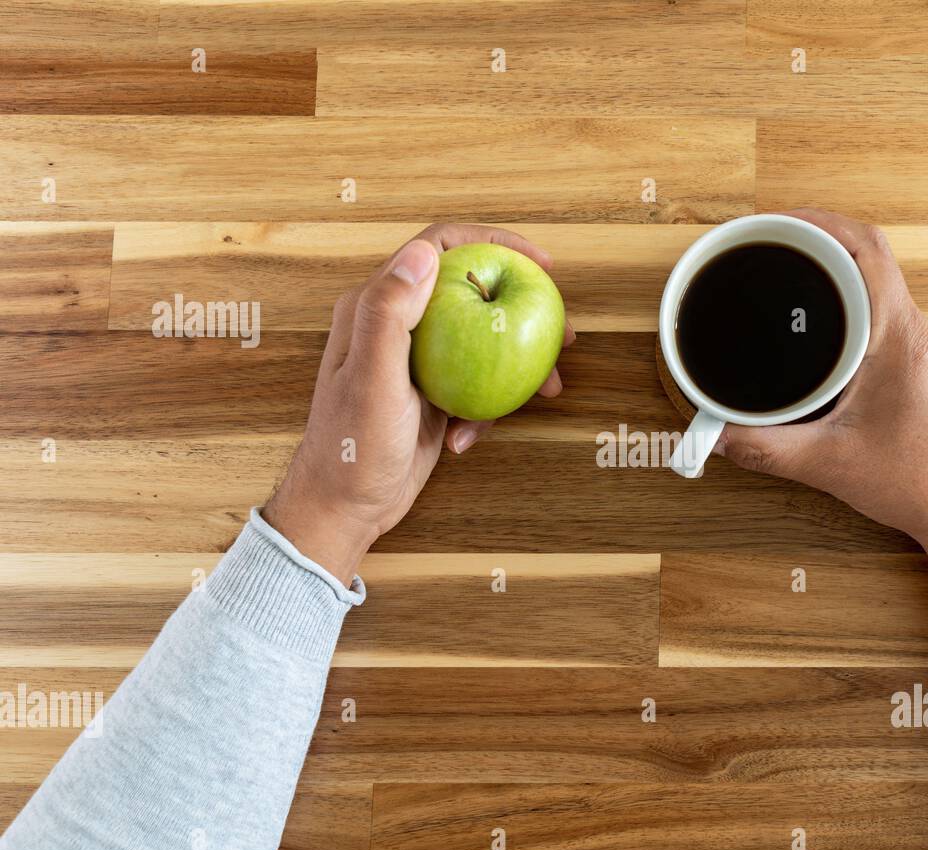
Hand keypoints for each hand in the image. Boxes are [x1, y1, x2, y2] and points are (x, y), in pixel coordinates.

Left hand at [263, 223, 574, 582]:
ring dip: (518, 365)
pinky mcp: (431, 394)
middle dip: (523, 307)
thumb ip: (389, 312)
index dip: (494, 242)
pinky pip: (477, 386)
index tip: (542, 264)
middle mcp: (397, 324)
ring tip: (549, 389)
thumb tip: (424, 254)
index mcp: (375, 305)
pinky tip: (468, 437)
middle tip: (564, 333)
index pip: (439, 247)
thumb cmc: (350, 446)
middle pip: (473, 291)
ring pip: (484, 341)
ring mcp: (417, 360)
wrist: (342, 507)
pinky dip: (485, 411)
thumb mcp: (371, 378)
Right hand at [718, 209, 927, 599]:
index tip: (778, 222)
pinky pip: (877, 313)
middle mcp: (913, 331)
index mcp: (898, 336)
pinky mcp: (913, 366)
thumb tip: (714, 436)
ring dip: (833, 272)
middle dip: (816, 240)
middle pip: (867, 257)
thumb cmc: (920, 481)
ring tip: (785, 274)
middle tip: (769, 244)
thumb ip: (764, 449)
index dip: (821, 222)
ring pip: (874, 285)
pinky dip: (844, 303)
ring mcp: (917, 347)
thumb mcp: (828, 463)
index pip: (866, 250)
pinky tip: (813, 325)